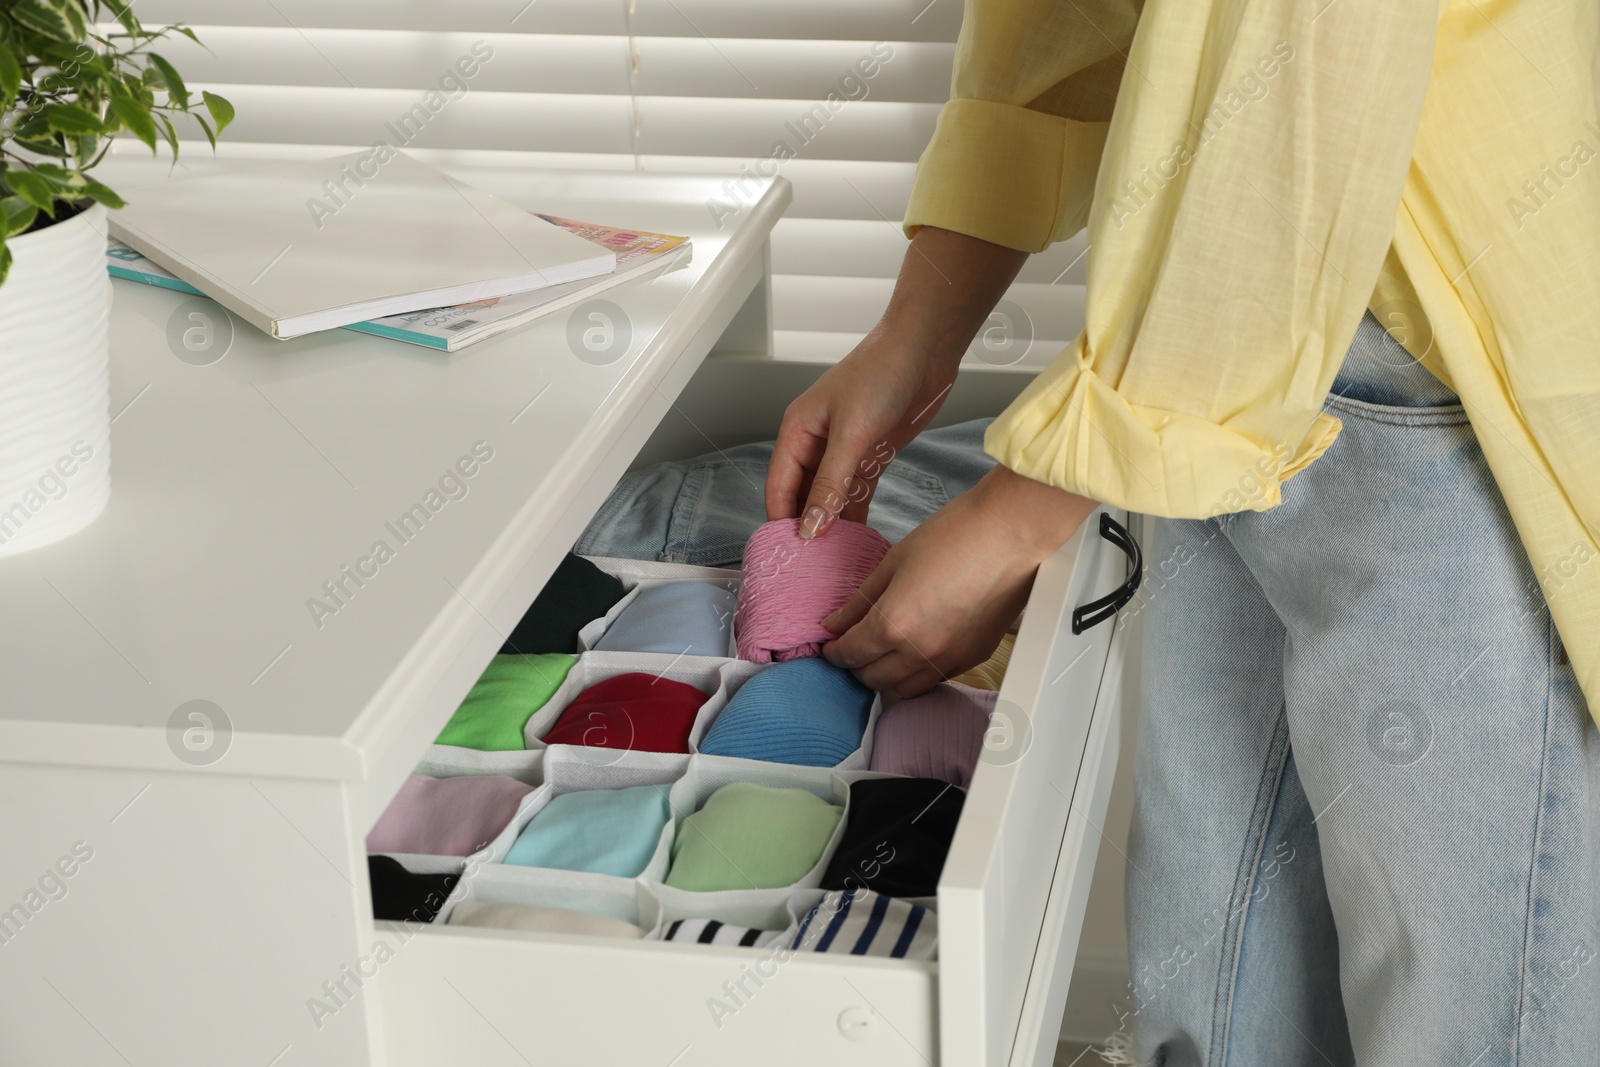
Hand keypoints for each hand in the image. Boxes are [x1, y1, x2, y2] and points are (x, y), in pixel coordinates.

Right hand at [765, 227, 1028, 537]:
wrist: (926, 348)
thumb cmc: (882, 373)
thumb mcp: (853, 433)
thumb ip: (830, 484)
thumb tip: (809, 527)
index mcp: (797, 431)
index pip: (778, 487)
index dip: (782, 523)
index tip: (791, 558)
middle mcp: (816, 443)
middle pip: (801, 496)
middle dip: (806, 529)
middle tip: (814, 567)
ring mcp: (843, 450)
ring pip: (829, 498)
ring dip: (832, 526)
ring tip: (835, 561)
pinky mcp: (871, 454)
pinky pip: (855, 492)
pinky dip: (855, 515)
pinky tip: (859, 540)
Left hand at [820, 465, 1097, 697]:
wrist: (1011, 534)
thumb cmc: (956, 536)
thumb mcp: (894, 561)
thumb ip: (861, 599)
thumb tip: (835, 622)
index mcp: (893, 624)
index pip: (849, 654)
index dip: (833, 652)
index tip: (829, 644)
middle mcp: (920, 652)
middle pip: (872, 679)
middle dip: (855, 665)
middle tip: (852, 646)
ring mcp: (949, 660)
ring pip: (903, 689)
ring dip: (885, 676)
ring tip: (880, 654)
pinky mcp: (973, 658)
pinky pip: (934, 681)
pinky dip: (915, 675)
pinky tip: (913, 653)